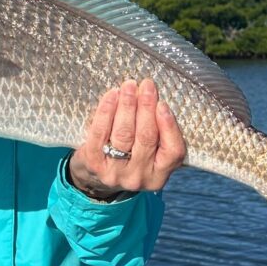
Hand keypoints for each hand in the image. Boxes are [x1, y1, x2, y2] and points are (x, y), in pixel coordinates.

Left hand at [67, 79, 185, 199]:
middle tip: (146, 85)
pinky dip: (106, 111)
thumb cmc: (128, 157)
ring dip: (128, 105)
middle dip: (146, 107)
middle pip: (146, 137)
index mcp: (158, 176)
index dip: (169, 126)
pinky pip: (100, 133)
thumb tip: (156, 97)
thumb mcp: (149, 155)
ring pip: (124, 134)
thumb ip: (157, 134)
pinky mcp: (94, 163)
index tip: (163, 103)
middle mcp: (138, 177)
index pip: (173, 151)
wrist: (93, 179)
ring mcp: (115, 173)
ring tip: (129, 86)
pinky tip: (112, 96)